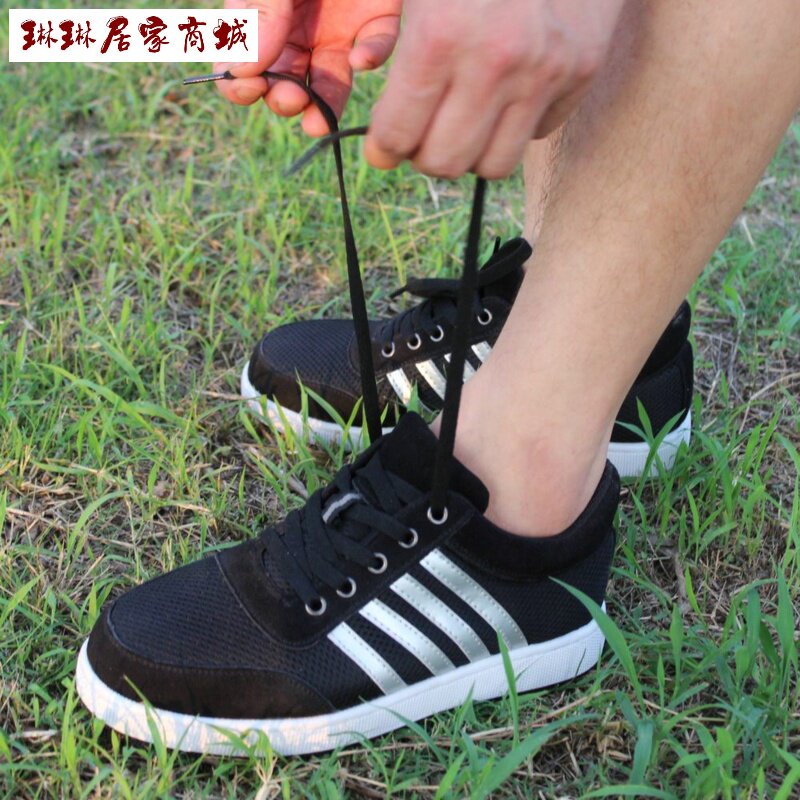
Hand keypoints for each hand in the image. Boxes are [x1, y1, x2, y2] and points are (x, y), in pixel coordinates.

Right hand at [215, 0, 400, 135]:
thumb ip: (260, 12)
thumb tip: (244, 70)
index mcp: (264, 17)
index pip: (243, 65)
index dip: (239, 84)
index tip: (245, 89)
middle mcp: (299, 30)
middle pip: (287, 82)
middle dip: (283, 99)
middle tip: (289, 99)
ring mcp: (339, 29)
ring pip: (332, 81)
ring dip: (324, 105)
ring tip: (317, 121)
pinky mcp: (377, 18)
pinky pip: (378, 47)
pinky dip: (372, 57)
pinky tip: (361, 59)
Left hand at [365, 0, 623, 178]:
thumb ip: (388, 30)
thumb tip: (370, 82)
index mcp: (441, 35)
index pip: (399, 135)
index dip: (384, 149)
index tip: (383, 147)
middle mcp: (495, 61)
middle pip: (445, 162)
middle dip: (424, 155)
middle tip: (422, 133)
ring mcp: (545, 70)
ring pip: (494, 165)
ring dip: (471, 152)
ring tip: (462, 121)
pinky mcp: (582, 71)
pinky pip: (537, 134)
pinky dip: (515, 125)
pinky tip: (506, 93)